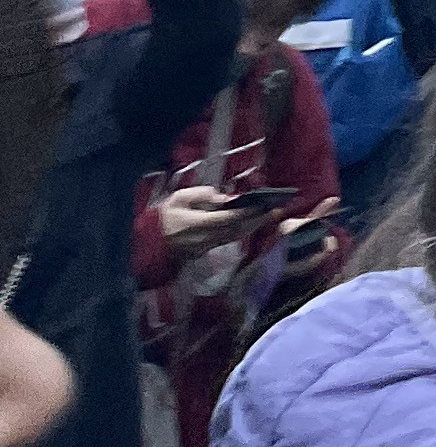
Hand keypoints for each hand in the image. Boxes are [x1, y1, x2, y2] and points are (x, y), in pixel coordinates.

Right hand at [157, 187, 277, 256]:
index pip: (227, 218)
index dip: (246, 212)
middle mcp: (204, 238)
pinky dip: (242, 232)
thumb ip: (201, 195)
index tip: (262, 205)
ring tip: (269, 215)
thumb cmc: (163, 218)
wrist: (148, 244)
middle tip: (276, 210)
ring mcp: (205, 247)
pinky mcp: (205, 251)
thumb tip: (223, 198)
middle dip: (257, 220)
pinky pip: (228, 241)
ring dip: (253, 227)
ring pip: (234, 237)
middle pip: (236, 229)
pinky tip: (252, 224)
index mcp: (197, 223)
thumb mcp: (178, 199)